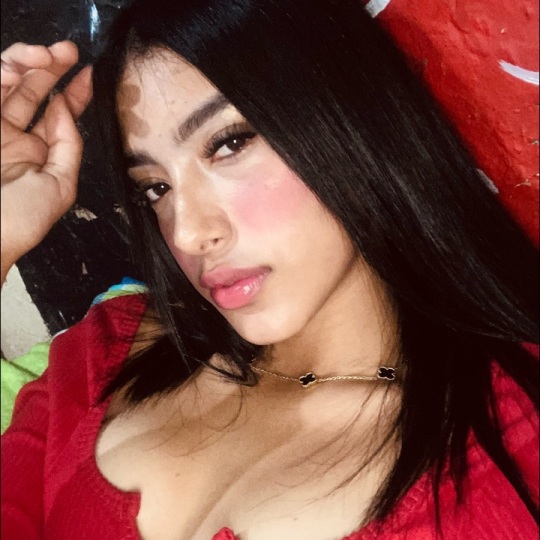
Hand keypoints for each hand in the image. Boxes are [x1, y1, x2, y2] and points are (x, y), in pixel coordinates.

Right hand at [1, 41, 92, 282]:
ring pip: (8, 84)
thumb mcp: (60, 185)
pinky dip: (2, 76)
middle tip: (68, 52)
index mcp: (37, 153)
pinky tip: (17, 70)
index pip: (58, 115)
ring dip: (27, 65)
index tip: (90, 74)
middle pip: (33, 92)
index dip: (74, 93)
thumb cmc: (22, 219)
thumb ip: (68, 145)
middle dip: (52, 69)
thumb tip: (66, 108)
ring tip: (46, 56)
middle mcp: (13, 136)